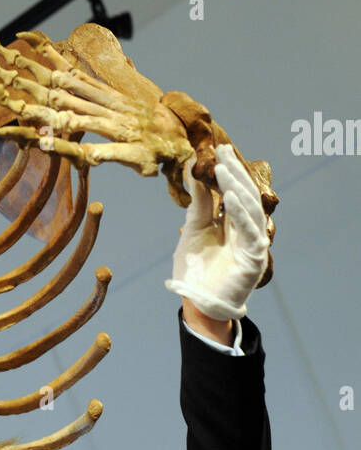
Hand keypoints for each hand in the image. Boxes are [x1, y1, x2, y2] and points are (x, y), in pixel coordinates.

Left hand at [165, 143, 269, 320]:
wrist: (197, 301)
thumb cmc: (196, 267)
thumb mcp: (193, 228)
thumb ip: (199, 203)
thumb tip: (195, 171)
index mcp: (233, 221)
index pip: (235, 190)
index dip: (229, 170)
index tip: (220, 149)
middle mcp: (247, 229)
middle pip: (244, 195)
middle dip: (234, 173)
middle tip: (223, 153)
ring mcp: (253, 243)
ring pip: (249, 209)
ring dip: (237, 188)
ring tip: (224, 170)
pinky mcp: (255, 257)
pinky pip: (250, 231)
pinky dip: (240, 213)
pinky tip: (229, 197)